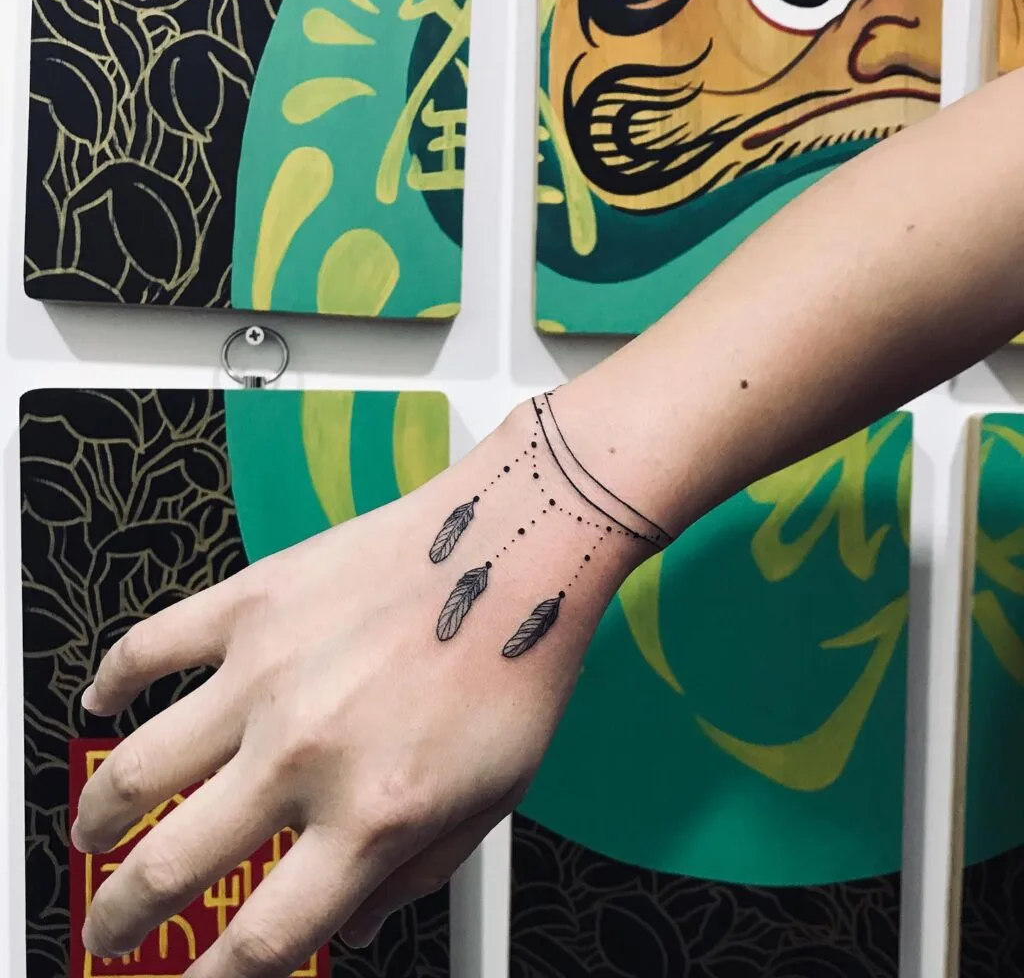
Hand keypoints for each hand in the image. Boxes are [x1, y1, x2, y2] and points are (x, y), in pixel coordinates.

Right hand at [72, 401, 644, 976]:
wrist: (516, 549)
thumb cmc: (515, 664)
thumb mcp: (493, 799)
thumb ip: (416, 875)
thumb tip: (356, 923)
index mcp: (372, 815)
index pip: (263, 939)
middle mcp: (304, 754)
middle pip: (171, 868)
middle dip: (122, 918)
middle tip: (112, 928)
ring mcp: (266, 675)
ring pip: (136, 771)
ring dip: (98, 819)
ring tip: (93, 834)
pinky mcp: (252, 604)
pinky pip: (150, 647)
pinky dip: (111, 680)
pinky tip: (101, 702)